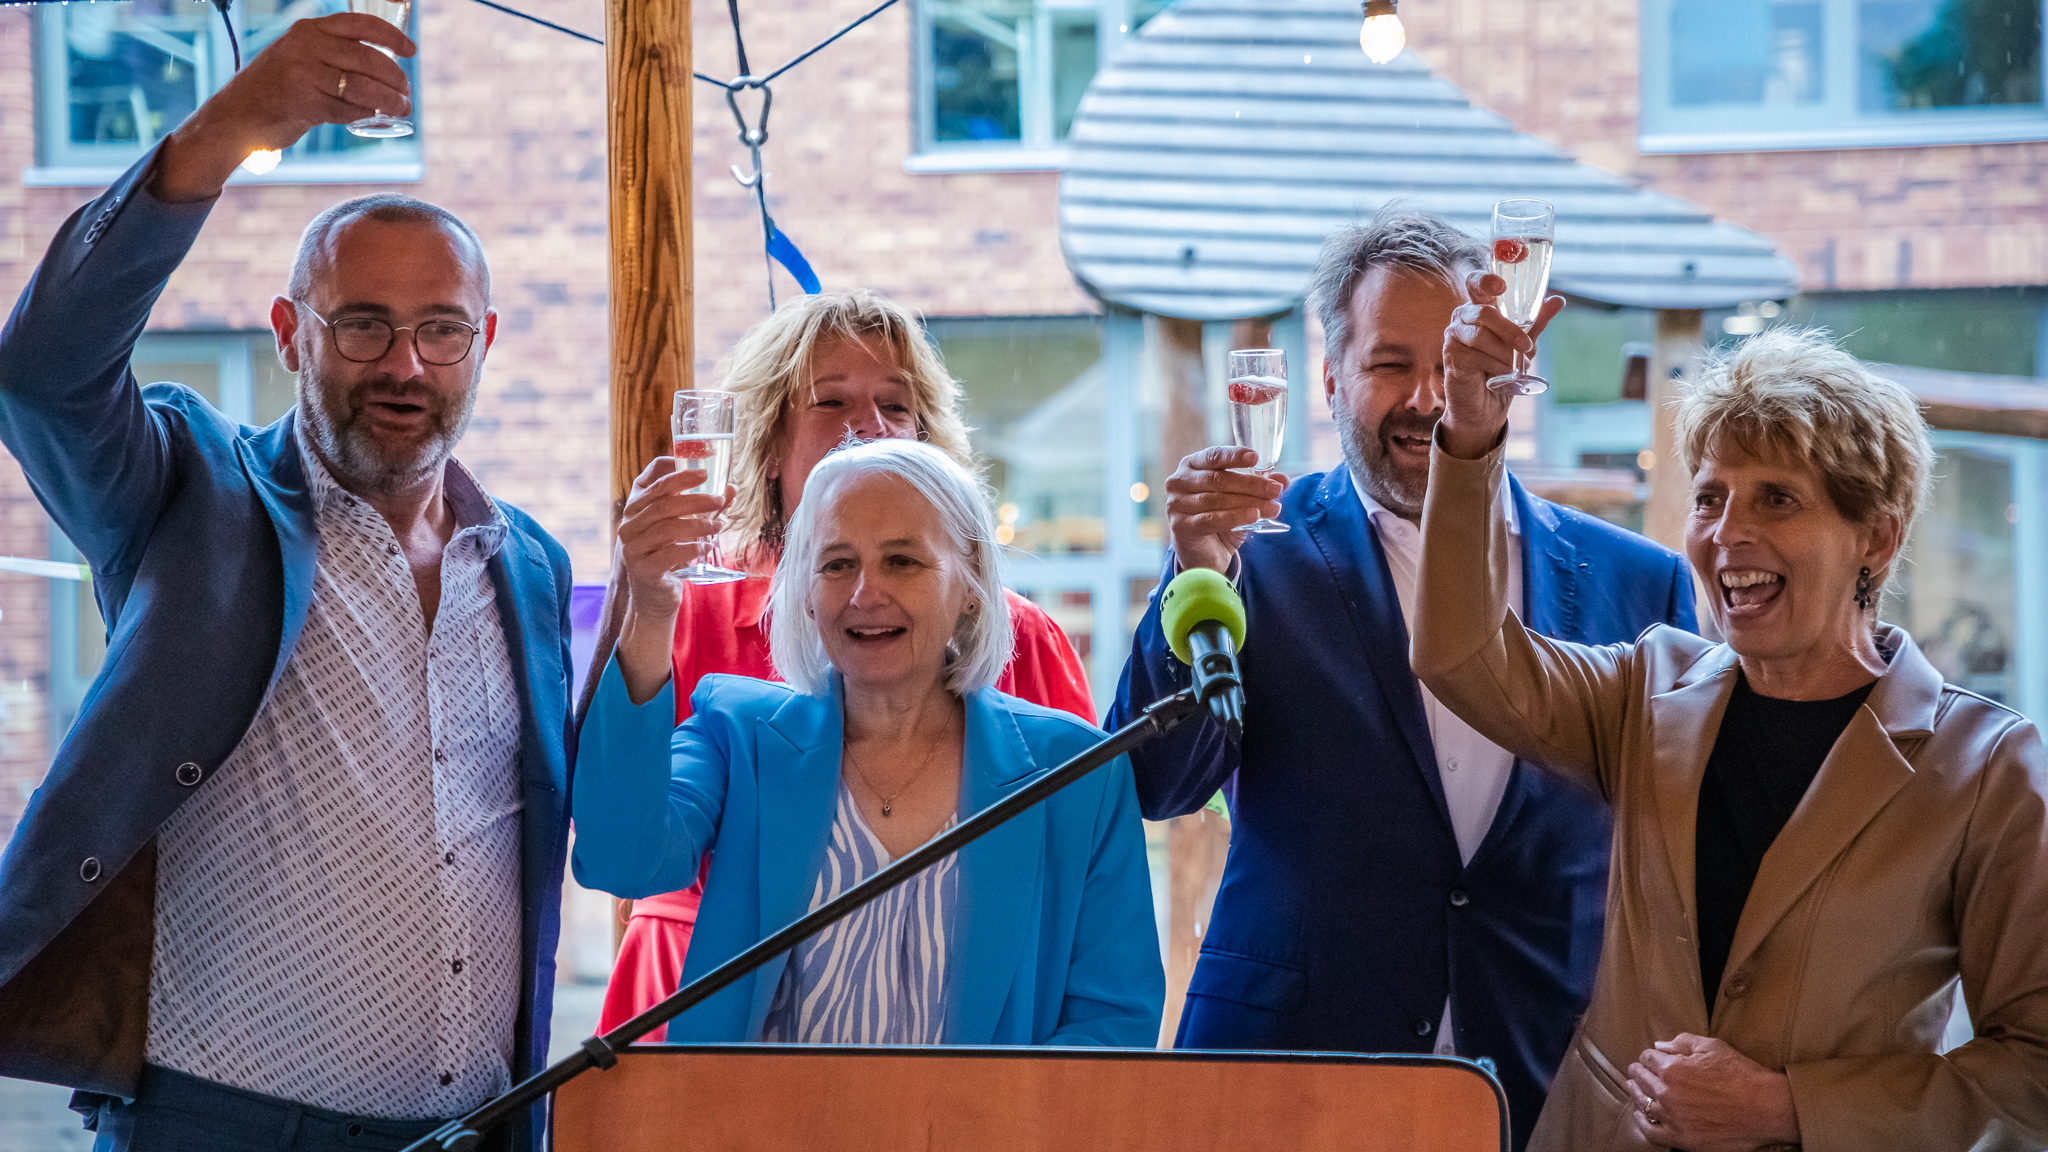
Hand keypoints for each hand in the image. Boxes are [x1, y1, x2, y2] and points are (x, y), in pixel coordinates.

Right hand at [149, 15, 415, 201]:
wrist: (236, 117)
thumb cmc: (275, 89)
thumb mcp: (301, 58)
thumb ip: (335, 55)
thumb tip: (386, 68)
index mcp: (309, 30)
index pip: (360, 24)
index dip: (391, 36)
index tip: (411, 51)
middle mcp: (306, 46)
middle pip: (369, 59)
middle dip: (395, 78)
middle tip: (407, 93)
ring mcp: (303, 73)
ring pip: (362, 86)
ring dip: (388, 100)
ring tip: (401, 108)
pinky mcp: (303, 101)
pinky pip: (347, 109)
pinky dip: (362, 115)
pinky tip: (368, 117)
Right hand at [618, 456, 729, 618]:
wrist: (653, 596)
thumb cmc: (668, 554)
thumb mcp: (682, 527)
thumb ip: (703, 507)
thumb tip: (731, 487)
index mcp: (634, 508)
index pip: (650, 480)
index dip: (675, 471)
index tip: (704, 469)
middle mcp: (628, 525)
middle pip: (662, 502)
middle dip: (695, 497)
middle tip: (720, 499)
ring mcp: (633, 547)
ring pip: (667, 526)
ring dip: (699, 524)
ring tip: (719, 525)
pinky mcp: (643, 569)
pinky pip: (670, 553)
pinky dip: (693, 548)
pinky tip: (707, 547)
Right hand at [1164, 446, 1286, 574]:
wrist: (1204, 553)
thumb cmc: (1221, 518)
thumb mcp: (1242, 499)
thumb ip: (1258, 486)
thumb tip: (1282, 479)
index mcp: (1192, 465)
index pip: (1214, 456)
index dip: (1234, 456)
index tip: (1255, 458)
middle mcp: (1179, 481)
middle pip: (1219, 479)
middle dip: (1252, 484)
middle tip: (1276, 490)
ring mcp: (1176, 503)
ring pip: (1217, 500)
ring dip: (1249, 502)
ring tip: (1273, 507)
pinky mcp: (1179, 526)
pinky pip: (1211, 519)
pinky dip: (1234, 517)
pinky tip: (1253, 516)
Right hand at [1438, 270, 1563, 459]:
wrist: (1486, 405)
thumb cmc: (1501, 368)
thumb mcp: (1523, 342)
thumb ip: (1536, 320)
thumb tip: (1558, 299)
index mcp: (1480, 306)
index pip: (1477, 283)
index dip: (1485, 281)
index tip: (1501, 286)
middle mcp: (1463, 317)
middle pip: (1484, 312)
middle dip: (1510, 330)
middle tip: (1527, 347)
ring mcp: (1454, 336)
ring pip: (1481, 336)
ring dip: (1504, 353)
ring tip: (1515, 367)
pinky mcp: (1451, 357)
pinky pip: (1476, 356)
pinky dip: (1495, 366)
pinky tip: (1501, 375)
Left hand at [1627, 1034, 1799, 1151]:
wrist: (1764, 1107)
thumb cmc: (1741, 1074)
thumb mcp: (1712, 1046)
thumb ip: (1681, 1042)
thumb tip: (1660, 1046)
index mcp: (1671, 1069)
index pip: (1648, 1059)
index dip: (1648, 1056)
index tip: (1649, 1057)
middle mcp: (1667, 1094)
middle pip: (1642, 1080)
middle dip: (1638, 1072)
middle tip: (1636, 1071)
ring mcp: (1672, 1118)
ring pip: (1643, 1104)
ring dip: (1637, 1093)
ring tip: (1634, 1088)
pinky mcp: (1681, 1138)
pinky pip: (1650, 1132)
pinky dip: (1642, 1122)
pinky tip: (1639, 1115)